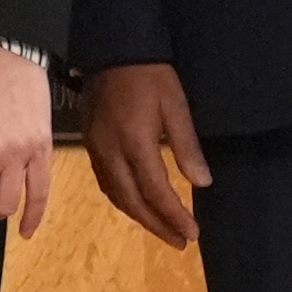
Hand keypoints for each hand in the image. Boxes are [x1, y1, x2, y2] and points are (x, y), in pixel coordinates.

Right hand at [82, 59, 209, 250]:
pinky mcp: (89, 143)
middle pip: (132, 201)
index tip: (192, 233)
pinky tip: (135, 203)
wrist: (112, 48)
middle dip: (156, 225)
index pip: (155, 191)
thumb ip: (187, 146)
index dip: (174, 216)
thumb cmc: (151, 74)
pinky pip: (105, 182)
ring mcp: (96, 149)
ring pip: (115, 194)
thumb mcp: (176, 105)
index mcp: (134, 142)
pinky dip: (122, 199)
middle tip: (179, 242)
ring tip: (161, 229)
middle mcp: (110, 152)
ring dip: (139, 216)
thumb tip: (202, 183)